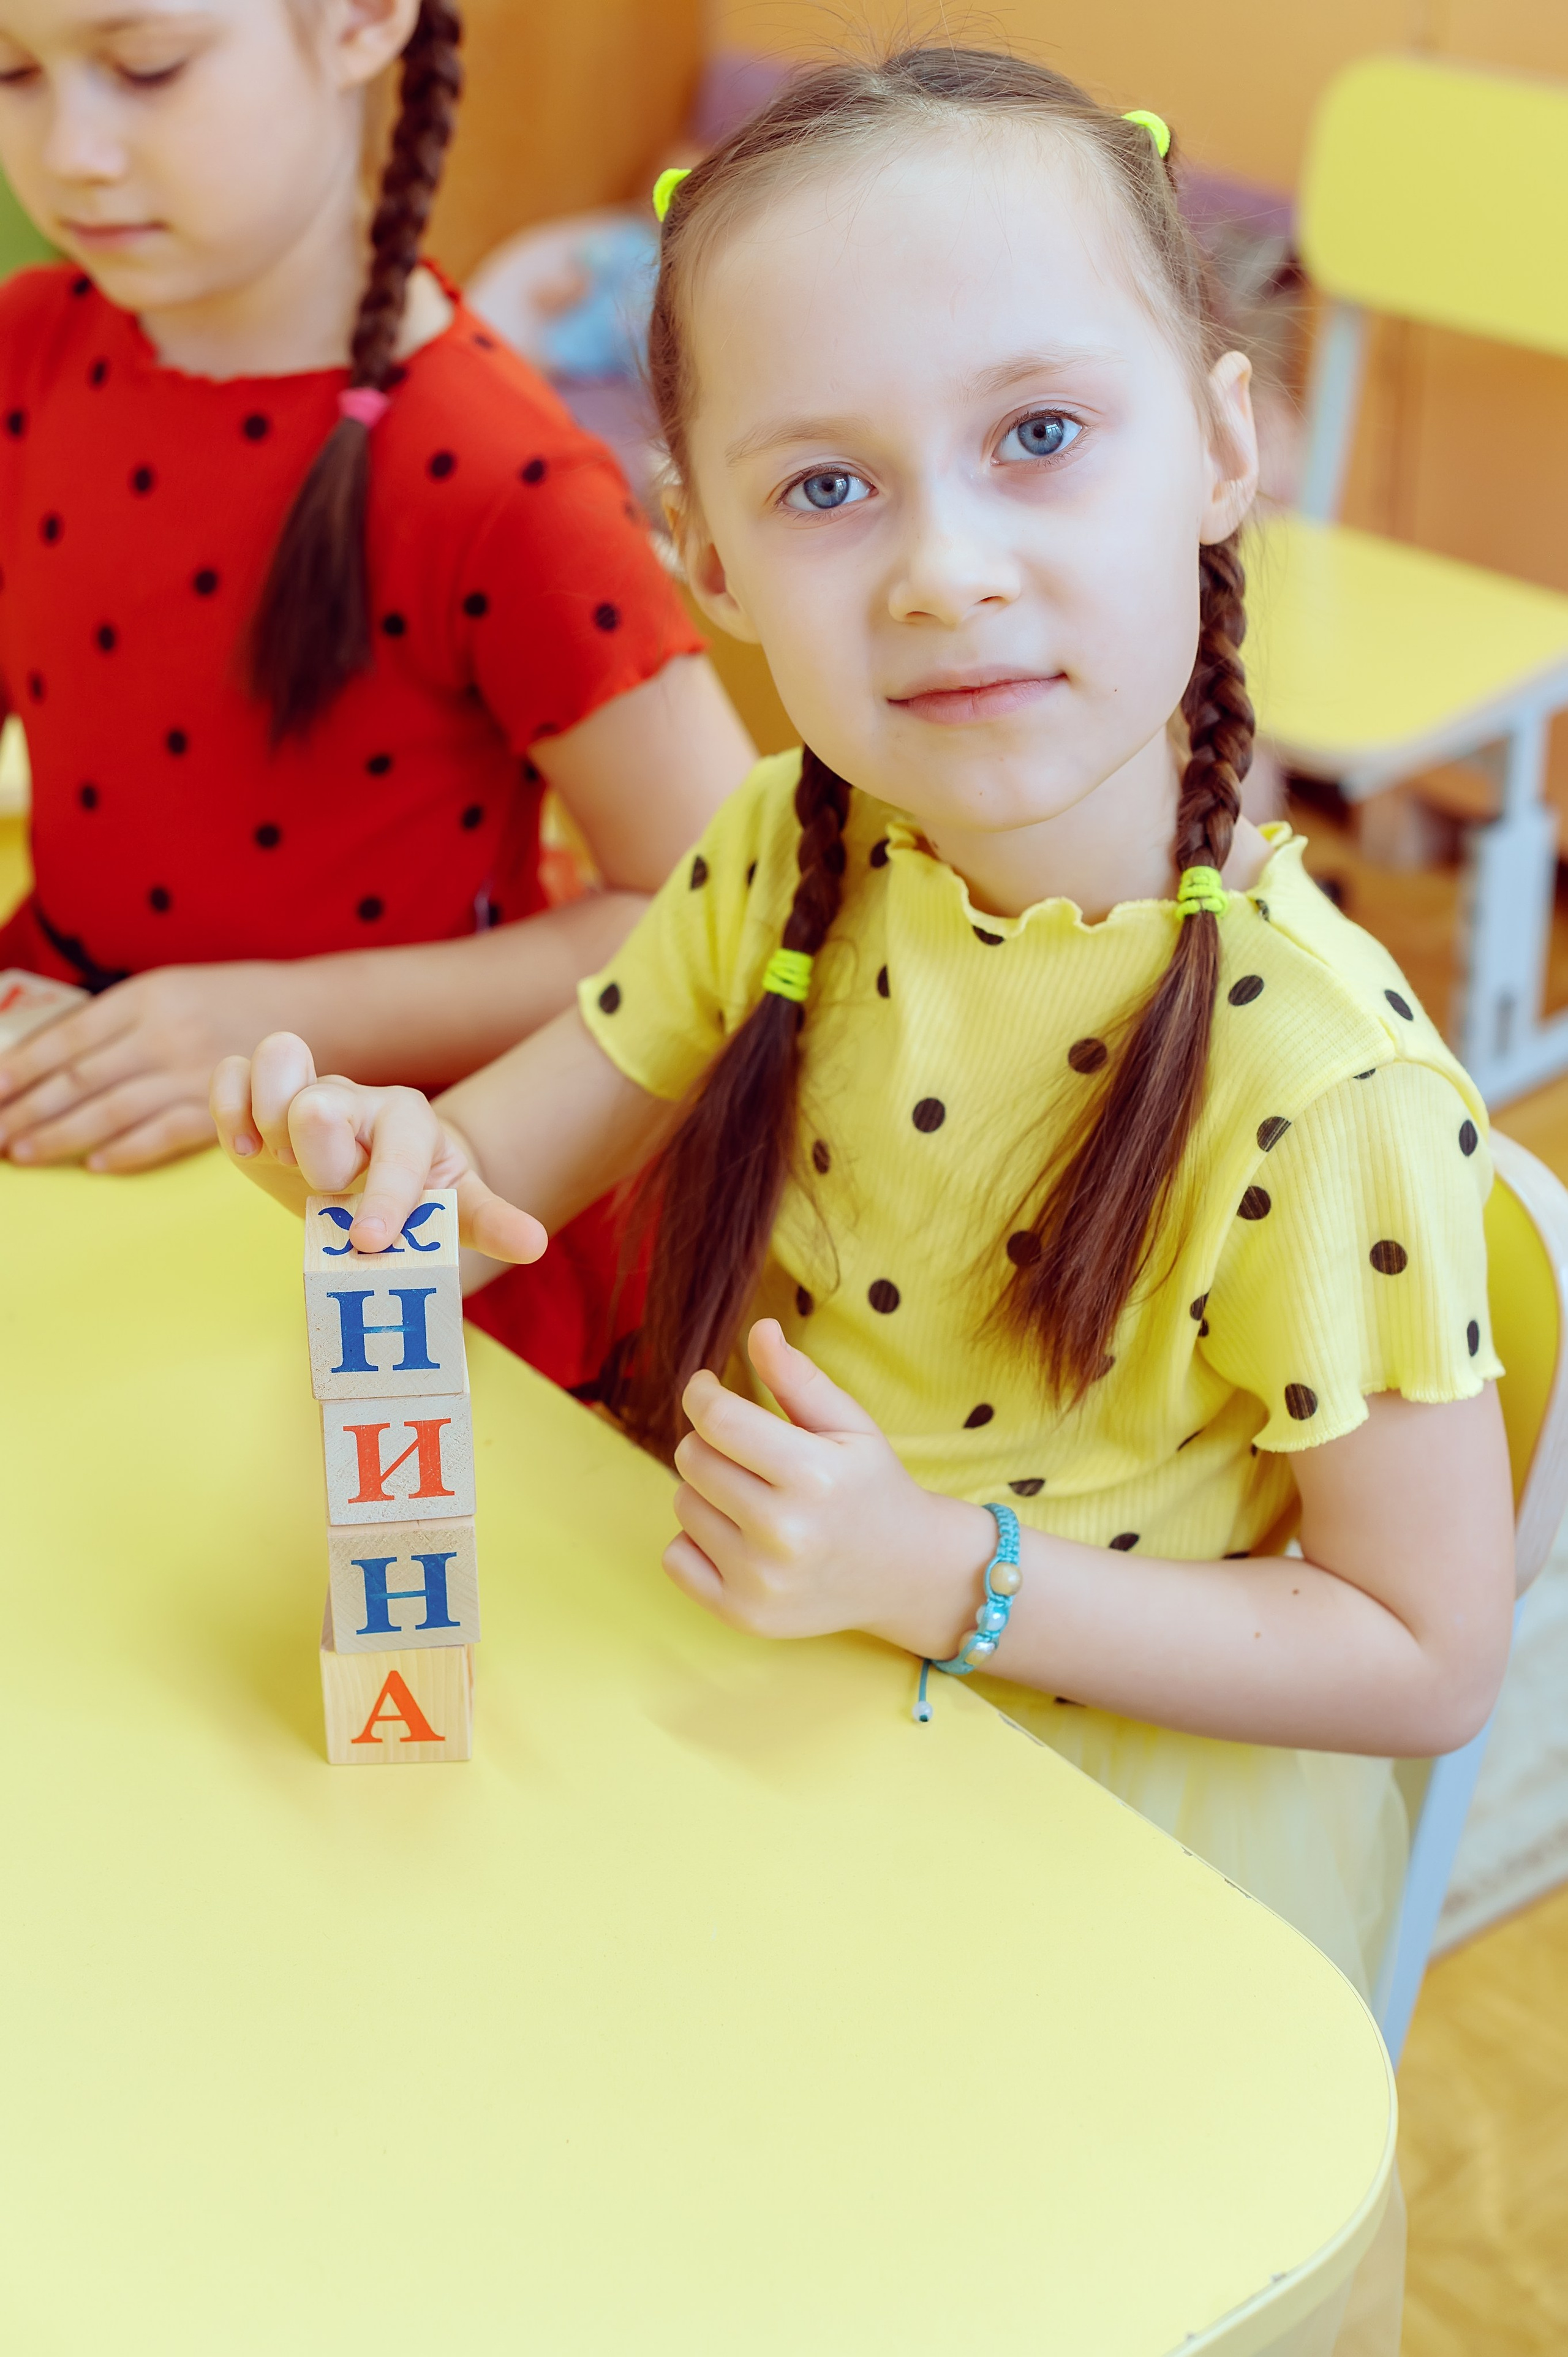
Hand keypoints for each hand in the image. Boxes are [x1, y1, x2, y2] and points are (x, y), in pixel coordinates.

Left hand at [0, 962, 296, 1173]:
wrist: (316, 1010)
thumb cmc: (233, 1002)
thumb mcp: (169, 990)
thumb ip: (117, 1021)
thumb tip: (48, 1057)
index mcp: (145, 998)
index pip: (66, 1039)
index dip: (20, 1068)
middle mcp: (165, 1034)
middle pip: (78, 1079)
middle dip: (26, 1109)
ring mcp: (194, 1073)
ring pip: (110, 1111)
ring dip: (60, 1136)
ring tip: (23, 1152)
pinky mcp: (223, 1107)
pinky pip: (162, 1136)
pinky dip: (125, 1152)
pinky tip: (95, 1164)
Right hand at [210, 1030, 546, 1262]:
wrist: (377, 1181)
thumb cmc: (417, 1198)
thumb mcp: (455, 1213)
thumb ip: (489, 1222)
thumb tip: (533, 1242)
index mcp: (410, 1123)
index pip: (399, 1153)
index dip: (385, 1198)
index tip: (369, 1241)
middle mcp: (357, 1099)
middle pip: (322, 1102)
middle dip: (318, 1158)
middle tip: (327, 1187)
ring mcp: (305, 1091)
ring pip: (277, 1057)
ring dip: (269, 1117)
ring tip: (280, 1158)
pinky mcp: (260, 1097)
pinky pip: (230, 1072)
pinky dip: (228, 1108)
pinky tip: (248, 1149)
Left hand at [665, 1318, 994, 1655]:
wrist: (906, 1573)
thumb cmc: (871, 1488)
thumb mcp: (850, 1425)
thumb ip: (799, 1379)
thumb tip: (758, 1330)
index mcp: (813, 1475)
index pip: (717, 1420)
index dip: (701, 1393)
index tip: (705, 1388)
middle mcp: (784, 1532)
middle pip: (692, 1459)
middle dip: (711, 1444)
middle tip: (747, 1453)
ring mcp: (761, 1580)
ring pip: (682, 1504)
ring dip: (706, 1492)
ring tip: (752, 1500)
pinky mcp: (743, 1615)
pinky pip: (675, 1558)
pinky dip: (696, 1542)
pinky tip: (738, 1539)